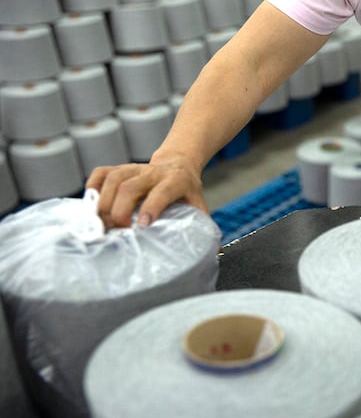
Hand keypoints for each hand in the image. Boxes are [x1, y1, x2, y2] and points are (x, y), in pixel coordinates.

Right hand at [85, 154, 206, 228]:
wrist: (178, 164)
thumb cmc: (187, 193)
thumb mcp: (198, 205)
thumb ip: (202, 226)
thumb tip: (212, 253)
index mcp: (176, 181)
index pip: (162, 192)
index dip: (151, 207)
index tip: (141, 226)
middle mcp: (153, 172)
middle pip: (130, 186)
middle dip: (120, 209)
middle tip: (117, 229)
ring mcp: (134, 168)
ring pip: (113, 179)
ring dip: (103, 202)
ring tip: (101, 223)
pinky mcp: (120, 167)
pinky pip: (101, 172)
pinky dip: (93, 187)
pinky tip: (91, 204)